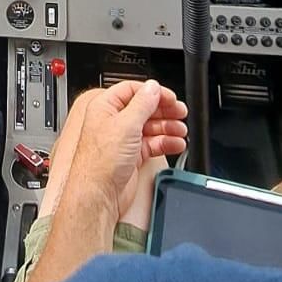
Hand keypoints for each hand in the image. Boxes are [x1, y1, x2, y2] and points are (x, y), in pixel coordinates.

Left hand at [62, 81, 187, 217]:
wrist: (99, 193)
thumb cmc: (101, 161)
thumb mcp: (126, 124)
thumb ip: (142, 104)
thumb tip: (153, 87)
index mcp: (106, 107)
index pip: (132, 90)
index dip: (153, 92)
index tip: (170, 97)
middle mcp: (114, 121)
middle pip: (144, 108)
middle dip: (164, 110)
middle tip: (181, 112)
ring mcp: (123, 140)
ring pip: (150, 127)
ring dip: (168, 127)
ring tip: (181, 130)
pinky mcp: (132, 156)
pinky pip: (152, 144)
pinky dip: (165, 143)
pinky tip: (176, 143)